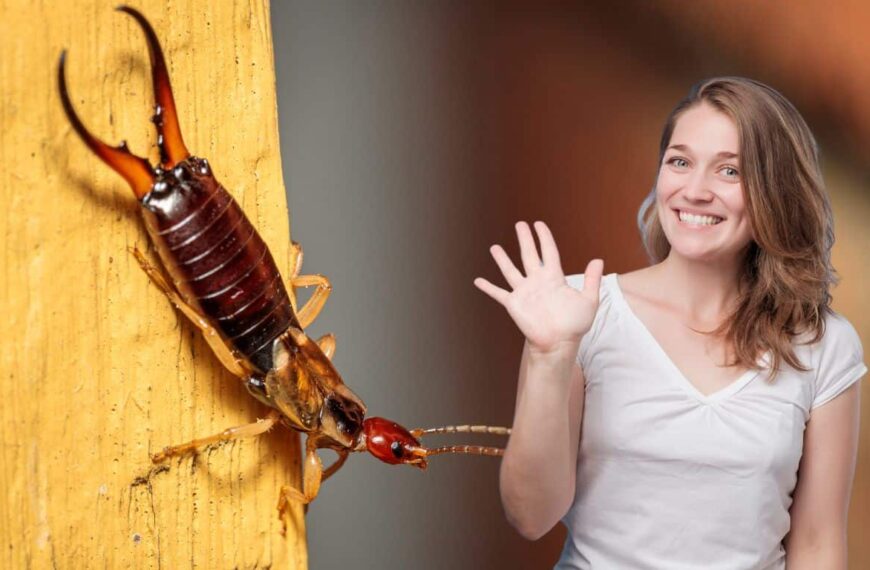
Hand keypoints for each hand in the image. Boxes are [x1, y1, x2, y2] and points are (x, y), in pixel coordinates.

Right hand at [474, 221, 603, 354]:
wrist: (558, 343)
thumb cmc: (574, 325)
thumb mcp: (588, 300)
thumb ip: (592, 280)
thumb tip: (598, 259)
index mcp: (554, 278)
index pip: (549, 252)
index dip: (544, 237)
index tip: (539, 224)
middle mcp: (537, 282)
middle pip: (529, 254)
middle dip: (524, 239)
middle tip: (519, 224)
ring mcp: (524, 292)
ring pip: (510, 270)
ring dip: (502, 259)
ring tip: (494, 247)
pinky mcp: (514, 304)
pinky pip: (498, 293)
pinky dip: (488, 287)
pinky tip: (477, 281)